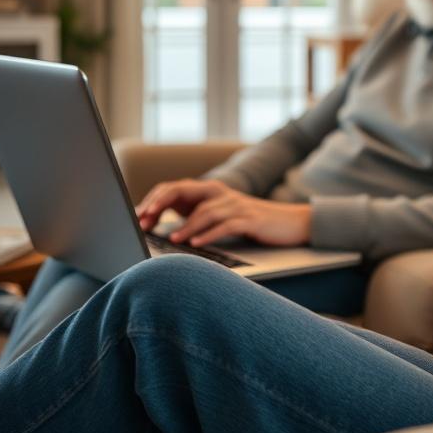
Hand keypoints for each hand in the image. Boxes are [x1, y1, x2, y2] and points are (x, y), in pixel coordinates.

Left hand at [136, 179, 312, 246]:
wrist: (292, 222)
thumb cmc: (255, 222)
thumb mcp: (225, 216)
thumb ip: (201, 216)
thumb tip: (168, 229)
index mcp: (213, 191)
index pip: (177, 188)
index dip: (156, 200)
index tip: (139, 217)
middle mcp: (223, 194)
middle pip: (186, 192)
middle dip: (163, 205)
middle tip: (145, 219)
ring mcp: (237, 205)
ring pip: (205, 211)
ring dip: (186, 226)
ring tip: (171, 239)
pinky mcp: (251, 219)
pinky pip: (226, 225)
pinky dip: (209, 234)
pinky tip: (196, 244)